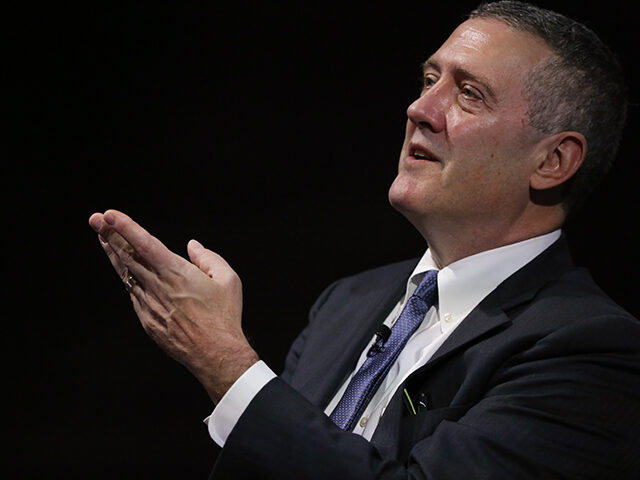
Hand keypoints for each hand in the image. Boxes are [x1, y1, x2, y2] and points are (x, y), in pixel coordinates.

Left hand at [88, 209, 258, 402]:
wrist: (215, 354)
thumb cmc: (224, 316)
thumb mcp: (228, 279)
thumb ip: (208, 258)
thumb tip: (192, 246)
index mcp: (176, 272)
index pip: (145, 243)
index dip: (125, 227)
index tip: (109, 215)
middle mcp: (157, 286)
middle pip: (128, 256)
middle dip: (109, 235)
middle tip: (95, 219)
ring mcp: (149, 305)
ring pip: (126, 274)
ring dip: (114, 255)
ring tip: (103, 238)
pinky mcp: (147, 320)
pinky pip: (134, 294)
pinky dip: (129, 279)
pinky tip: (126, 272)